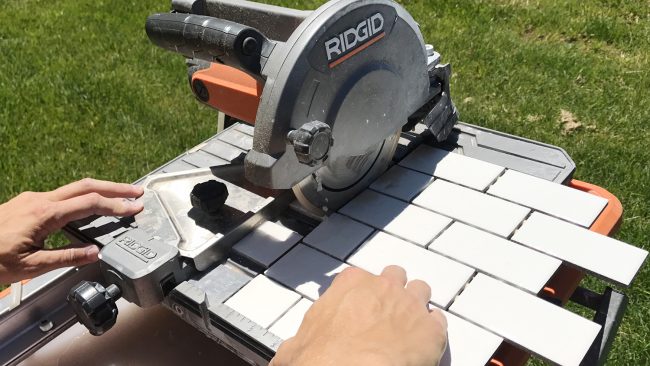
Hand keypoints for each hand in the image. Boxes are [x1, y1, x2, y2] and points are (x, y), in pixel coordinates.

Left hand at [0, 178, 143, 283]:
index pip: (90, 204)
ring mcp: (32, 199)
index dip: (116, 205)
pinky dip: (82, 198)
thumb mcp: (31, 267)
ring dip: (99, 191)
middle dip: (114, 187)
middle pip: (86, 186)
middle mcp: (39, 200)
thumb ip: (67, 257)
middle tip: (136, 191)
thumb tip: (94, 253)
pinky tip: (88, 208)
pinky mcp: (26, 203)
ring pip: (74, 188)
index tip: (134, 207)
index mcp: (45, 214)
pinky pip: (61, 195)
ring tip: (118, 197)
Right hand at [271, 266, 447, 365]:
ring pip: (421, 290)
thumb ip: (298, 341)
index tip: (357, 308)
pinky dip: (432, 329)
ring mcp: (411, 305)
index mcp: (350, 284)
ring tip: (408, 323)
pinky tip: (424, 342)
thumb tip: (289, 353)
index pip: (358, 277)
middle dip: (392, 290)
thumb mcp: (294, 348)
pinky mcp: (432, 329)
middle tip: (386, 311)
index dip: (359, 293)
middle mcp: (383, 286)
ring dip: (415, 304)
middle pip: (395, 275)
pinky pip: (438, 320)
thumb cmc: (322, 360)